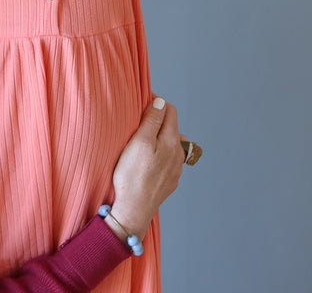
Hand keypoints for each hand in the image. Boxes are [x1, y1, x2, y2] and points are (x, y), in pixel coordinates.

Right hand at [108, 97, 183, 238]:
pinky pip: (168, 161)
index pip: (169, 110)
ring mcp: (176, 169)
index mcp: (172, 140)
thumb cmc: (132, 175)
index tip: (140, 106)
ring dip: (159, 139)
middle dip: (157, 121)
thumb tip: (160, 101)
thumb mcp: (139, 142)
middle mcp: (179, 154)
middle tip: (137, 126)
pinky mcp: (170, 181)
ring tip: (142, 144)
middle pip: (171, 127)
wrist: (133, 210)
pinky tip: (146, 162)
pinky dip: (159, 155)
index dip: (155, 104)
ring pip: (171, 144)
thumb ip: (152, 120)